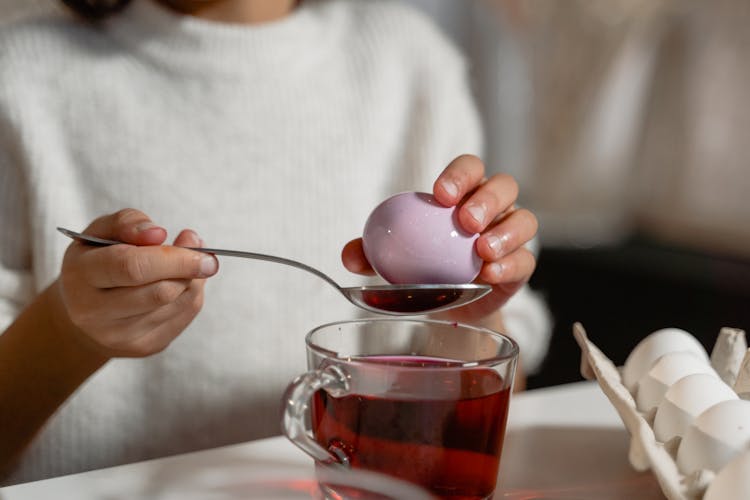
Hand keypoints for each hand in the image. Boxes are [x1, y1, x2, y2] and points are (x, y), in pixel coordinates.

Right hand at [55, 208, 218, 357]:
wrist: (84, 310)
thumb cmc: (97, 260)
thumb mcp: (100, 232)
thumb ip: (128, 223)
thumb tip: (158, 234)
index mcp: (80, 275)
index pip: (132, 267)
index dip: (172, 257)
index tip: (200, 245)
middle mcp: (93, 312)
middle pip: (159, 292)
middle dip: (188, 270)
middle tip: (205, 256)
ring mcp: (117, 336)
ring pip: (175, 304)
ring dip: (192, 281)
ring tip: (185, 267)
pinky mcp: (141, 347)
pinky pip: (182, 317)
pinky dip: (190, 296)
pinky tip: (180, 285)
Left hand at [342, 154, 537, 320]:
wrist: (445, 306)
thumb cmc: (420, 268)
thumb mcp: (392, 259)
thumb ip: (371, 253)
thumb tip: (349, 256)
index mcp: (463, 193)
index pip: (469, 168)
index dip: (459, 174)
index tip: (440, 194)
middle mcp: (494, 208)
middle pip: (504, 186)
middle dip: (486, 199)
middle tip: (465, 221)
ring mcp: (511, 236)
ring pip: (525, 220)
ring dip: (505, 232)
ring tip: (481, 250)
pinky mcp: (520, 267)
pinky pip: (525, 261)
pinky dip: (509, 265)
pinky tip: (489, 274)